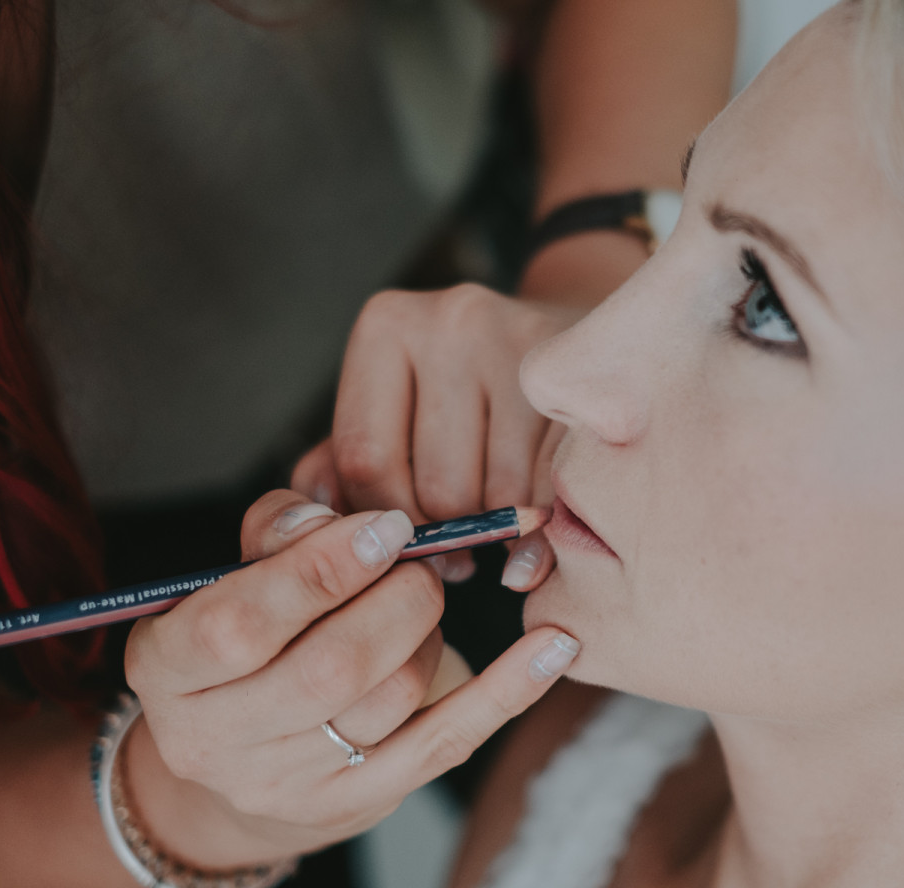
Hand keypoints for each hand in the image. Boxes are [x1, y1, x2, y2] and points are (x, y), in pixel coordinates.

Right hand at [123, 490, 579, 866]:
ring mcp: (289, 783)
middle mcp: (215, 739)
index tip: (387, 528)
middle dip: (396, 600)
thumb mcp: (229, 577)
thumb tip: (339, 517)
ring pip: (391, 700)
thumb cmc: (242, 638)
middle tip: (418, 563)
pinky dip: (507, 691)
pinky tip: (553, 649)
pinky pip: (447, 742)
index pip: (238, 623)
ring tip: (421, 603)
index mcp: (167, 668)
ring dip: (429, 634)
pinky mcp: (360, 802)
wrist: (235, 761)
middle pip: (331, 667)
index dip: (320, 570)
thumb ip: (276, 533)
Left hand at [292, 285, 579, 579]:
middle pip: (437, 485)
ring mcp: (523, 342)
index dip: (387, 524)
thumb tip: (320, 528)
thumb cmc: (467, 397)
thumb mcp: (393, 415)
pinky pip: (558, 489)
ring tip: (502, 529)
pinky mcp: (583, 382)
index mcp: (386, 327)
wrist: (580, 345)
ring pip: (501, 496)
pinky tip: (543, 532)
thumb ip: (338, 469)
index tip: (411, 550)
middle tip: (463, 550)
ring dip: (502, 534)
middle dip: (450, 536)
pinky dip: (548, 532)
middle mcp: (452, 321)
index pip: (365, 459)